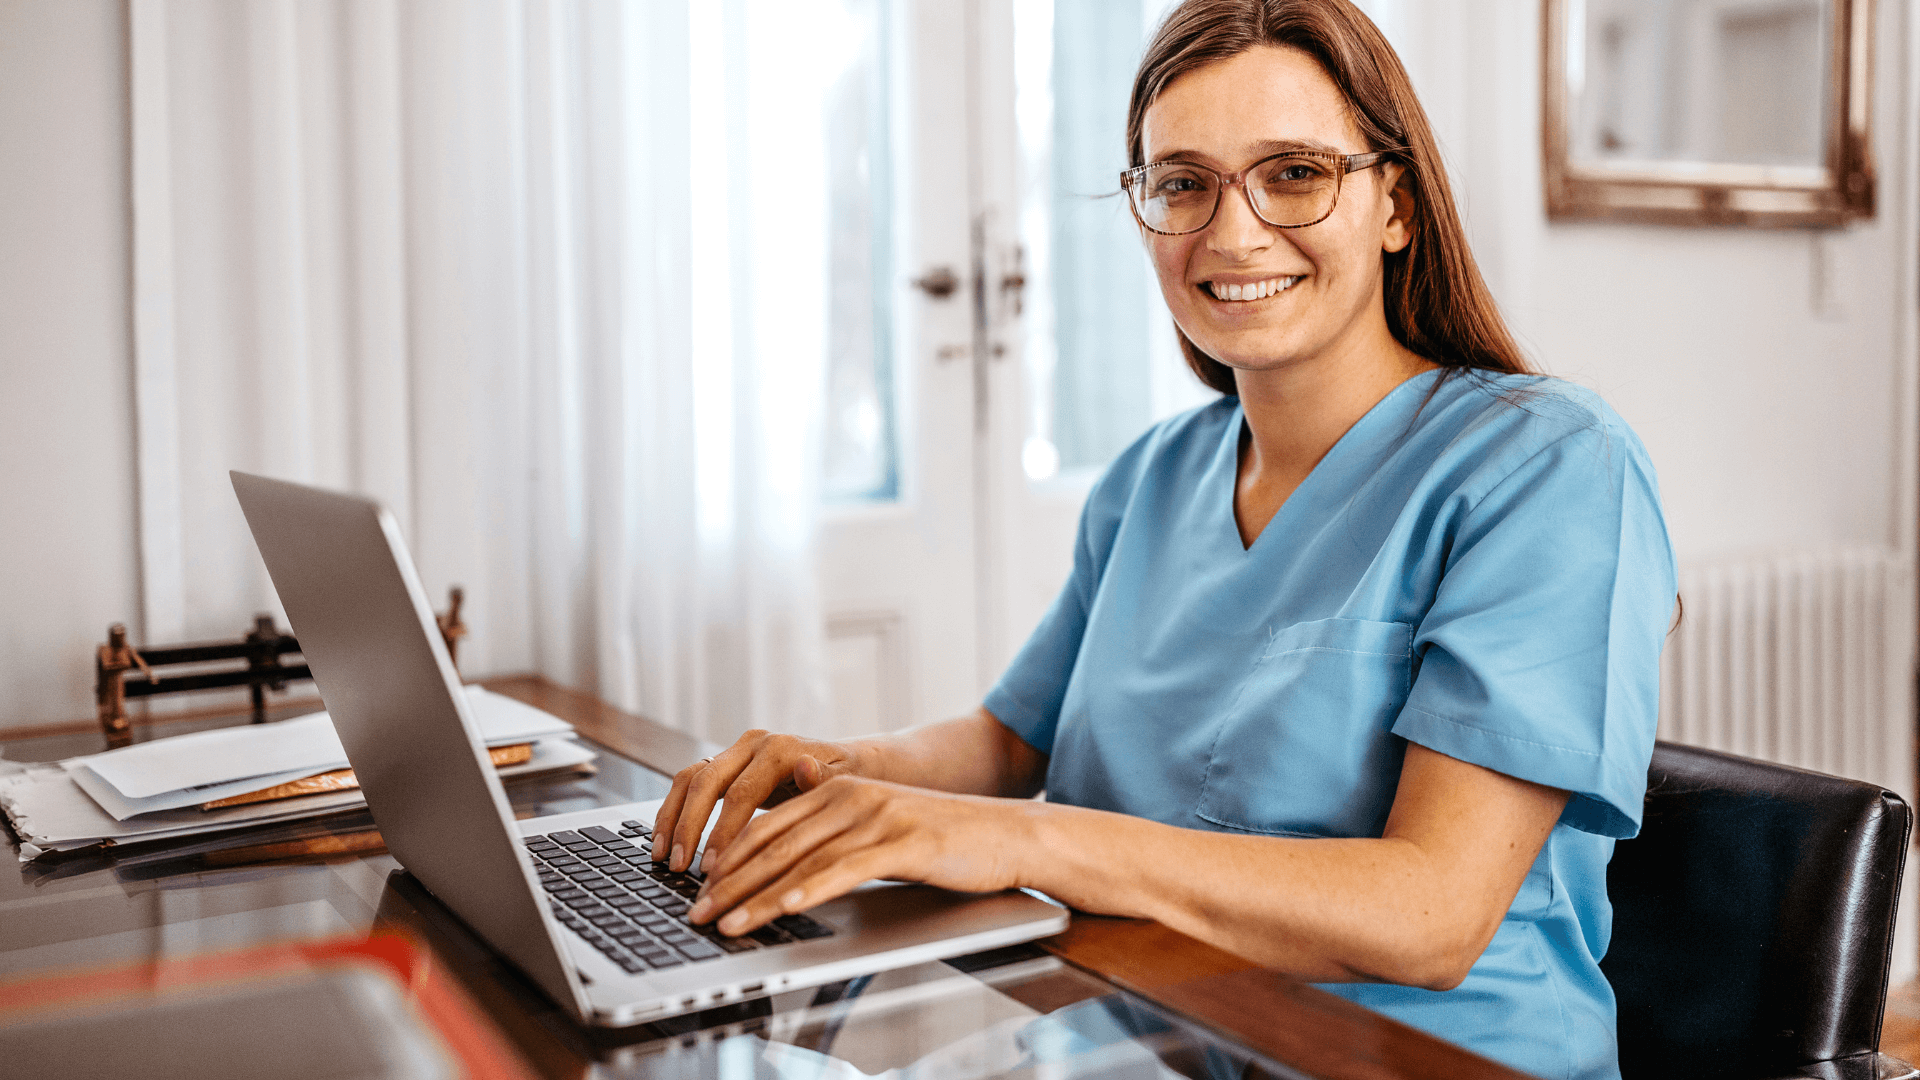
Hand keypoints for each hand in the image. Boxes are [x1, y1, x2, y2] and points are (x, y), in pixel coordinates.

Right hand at [652, 729, 863, 871]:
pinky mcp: (726, 764)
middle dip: (689, 828)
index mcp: (780, 748)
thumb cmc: (851, 779)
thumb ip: (823, 782)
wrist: (850, 763)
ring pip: (690, 779)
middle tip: (680, 867)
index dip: (723, 831)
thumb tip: (806, 769)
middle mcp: (753, 744)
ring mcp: (736, 752)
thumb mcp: (845, 783)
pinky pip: (690, 784)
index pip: (742, 792)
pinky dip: (673, 813)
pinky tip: (665, 845)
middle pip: (707, 781)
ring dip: (672, 820)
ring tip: (663, 859)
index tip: (712, 868)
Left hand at [686, 775, 1029, 936]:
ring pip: (799, 860)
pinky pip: (841, 870)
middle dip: (729, 882)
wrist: (1007, 834)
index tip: (702, 890)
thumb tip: (786, 862)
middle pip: (773, 842)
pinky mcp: (900, 842)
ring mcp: (874, 816)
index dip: (729, 858)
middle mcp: (849, 795)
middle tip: (698, 913)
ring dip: (755, 896)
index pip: (767, 823)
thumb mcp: (876, 827)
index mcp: (836, 788)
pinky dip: (804, 892)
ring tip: (725, 922)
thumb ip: (831, 834)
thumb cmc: (942, 839)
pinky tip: (780, 910)